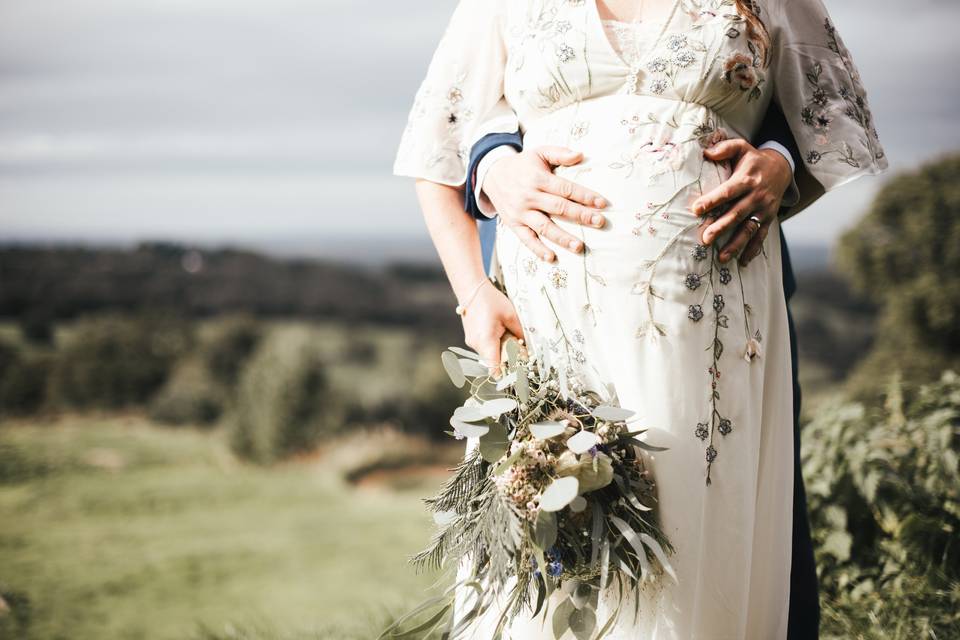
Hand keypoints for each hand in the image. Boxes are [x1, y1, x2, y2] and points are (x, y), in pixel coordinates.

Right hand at [461, 282, 524, 376]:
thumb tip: (529, 347)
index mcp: (486, 340)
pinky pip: (485, 348)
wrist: (471, 290)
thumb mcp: (510, 315)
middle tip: (518, 349)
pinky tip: (498, 332)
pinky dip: (493, 345)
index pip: (494, 368)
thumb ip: (520, 333)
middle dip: (507, 358)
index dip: (505, 374)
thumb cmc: (491, 300)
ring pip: (489, 355)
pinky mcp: (471, 339)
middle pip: (494, 362)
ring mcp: (472, 343)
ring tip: (506, 335)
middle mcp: (476, 345)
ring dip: (500, 350)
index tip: (517, 374)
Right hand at [483, 146, 608, 262]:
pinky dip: (538, 250)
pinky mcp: (513, 224)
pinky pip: (526, 239)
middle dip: (581, 216)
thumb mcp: (539, 152)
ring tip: (579, 247)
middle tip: (600, 222)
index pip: (565, 189)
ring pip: (544, 227)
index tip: (602, 203)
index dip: (585, 196)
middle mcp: (529, 197)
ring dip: (562, 238)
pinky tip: (552, 257)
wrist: (492, 175)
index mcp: (537, 179)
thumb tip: (581, 155)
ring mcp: (520, 213)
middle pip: (559, 208)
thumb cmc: (523, 165)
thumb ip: (560, 153)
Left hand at [690, 139, 792, 265]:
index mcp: (747, 179)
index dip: (712, 200)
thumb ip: (724, 148)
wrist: (782, 167)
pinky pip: (761, 236)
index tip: (696, 209)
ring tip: (722, 258)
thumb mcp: (742, 148)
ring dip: (736, 245)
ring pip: (749, 229)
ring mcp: (764, 210)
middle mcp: (756, 196)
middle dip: (721, 227)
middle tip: (705, 239)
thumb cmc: (754, 159)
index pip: (728, 191)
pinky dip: (753, 250)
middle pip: (737, 214)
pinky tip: (743, 262)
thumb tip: (705, 152)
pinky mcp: (769, 219)